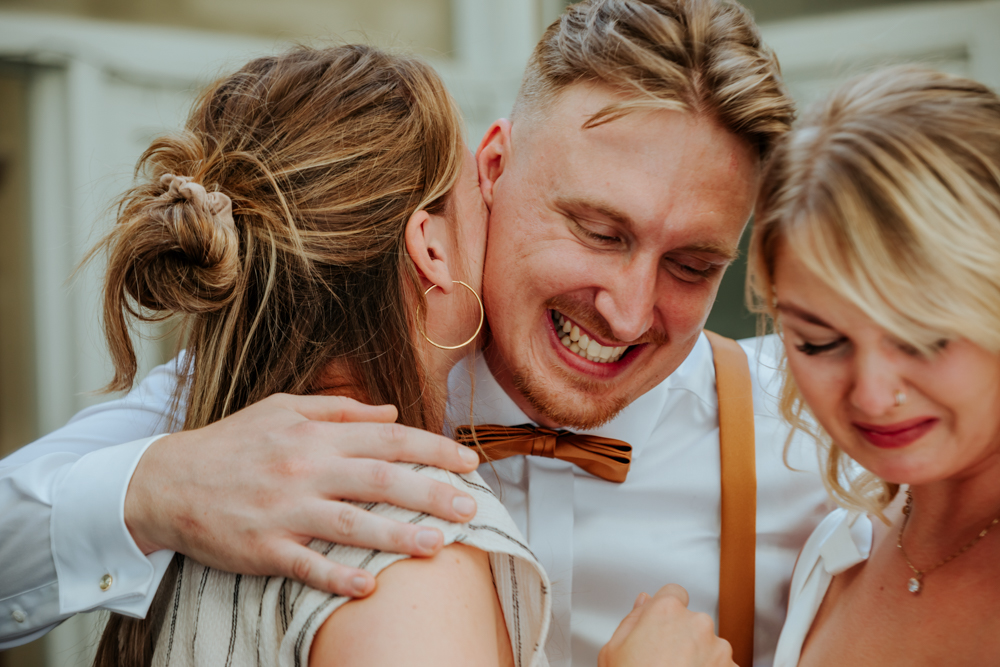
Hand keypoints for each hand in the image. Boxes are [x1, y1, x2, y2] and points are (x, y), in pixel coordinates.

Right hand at [124, 394, 480, 597]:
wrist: (166, 481)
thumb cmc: (232, 443)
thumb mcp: (283, 409)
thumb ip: (339, 409)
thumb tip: (390, 412)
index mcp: (314, 434)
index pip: (387, 438)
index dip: (432, 449)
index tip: (468, 461)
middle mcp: (305, 468)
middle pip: (380, 479)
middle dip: (430, 491)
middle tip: (470, 506)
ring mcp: (285, 510)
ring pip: (351, 523)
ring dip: (398, 535)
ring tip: (438, 545)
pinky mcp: (264, 547)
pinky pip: (306, 564)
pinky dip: (337, 576)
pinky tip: (370, 586)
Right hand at [599, 584, 735, 666]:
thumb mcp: (613, 649)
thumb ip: (632, 619)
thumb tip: (643, 603)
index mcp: (666, 611)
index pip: (673, 592)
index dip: (664, 609)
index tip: (660, 623)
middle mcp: (697, 624)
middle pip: (691, 620)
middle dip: (681, 635)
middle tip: (662, 659)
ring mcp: (718, 648)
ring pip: (709, 644)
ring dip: (698, 656)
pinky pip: (721, 665)